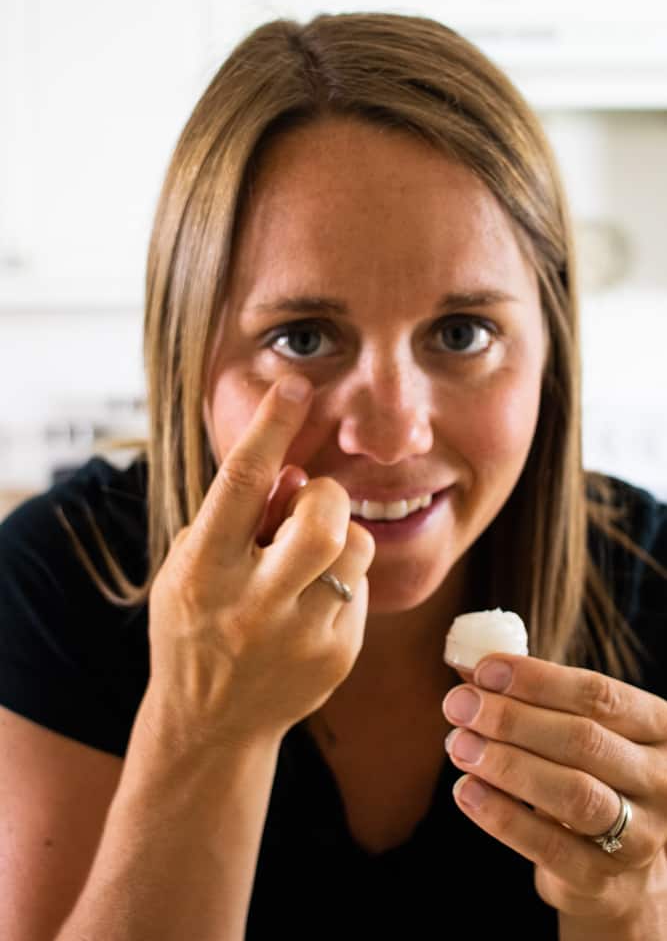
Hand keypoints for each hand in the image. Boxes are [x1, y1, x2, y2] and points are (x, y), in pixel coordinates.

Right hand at [144, 375, 375, 750]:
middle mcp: (250, 604)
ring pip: (355, 549)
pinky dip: (342, 581)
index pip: (240, 483)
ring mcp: (298, 636)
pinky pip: (362, 588)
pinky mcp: (336, 657)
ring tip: (310, 561)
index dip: (270, 428)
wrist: (209, 723)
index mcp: (203, 569)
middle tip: (311, 504)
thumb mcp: (194, 563)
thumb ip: (239, 515)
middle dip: (326, 496)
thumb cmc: (197, 623)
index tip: (296, 384)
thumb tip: (298, 472)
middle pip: (321, 522)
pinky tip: (311, 606)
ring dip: (340, 538)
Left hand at [442, 655, 666, 927]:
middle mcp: (661, 781)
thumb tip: (464, 662)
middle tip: (459, 706)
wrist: (619, 864)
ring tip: (459, 745)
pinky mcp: (604, 880)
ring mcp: (641, 836)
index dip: (537, 680)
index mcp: (659, 729)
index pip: (600, 694)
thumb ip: (528, 696)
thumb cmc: (587, 772)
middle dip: (512, 719)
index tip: (483, 671)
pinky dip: (502, 816)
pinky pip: (551, 848)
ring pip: (574, 794)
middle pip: (584, 740)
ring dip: (507, 765)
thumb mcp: (575, 727)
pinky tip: (467, 790)